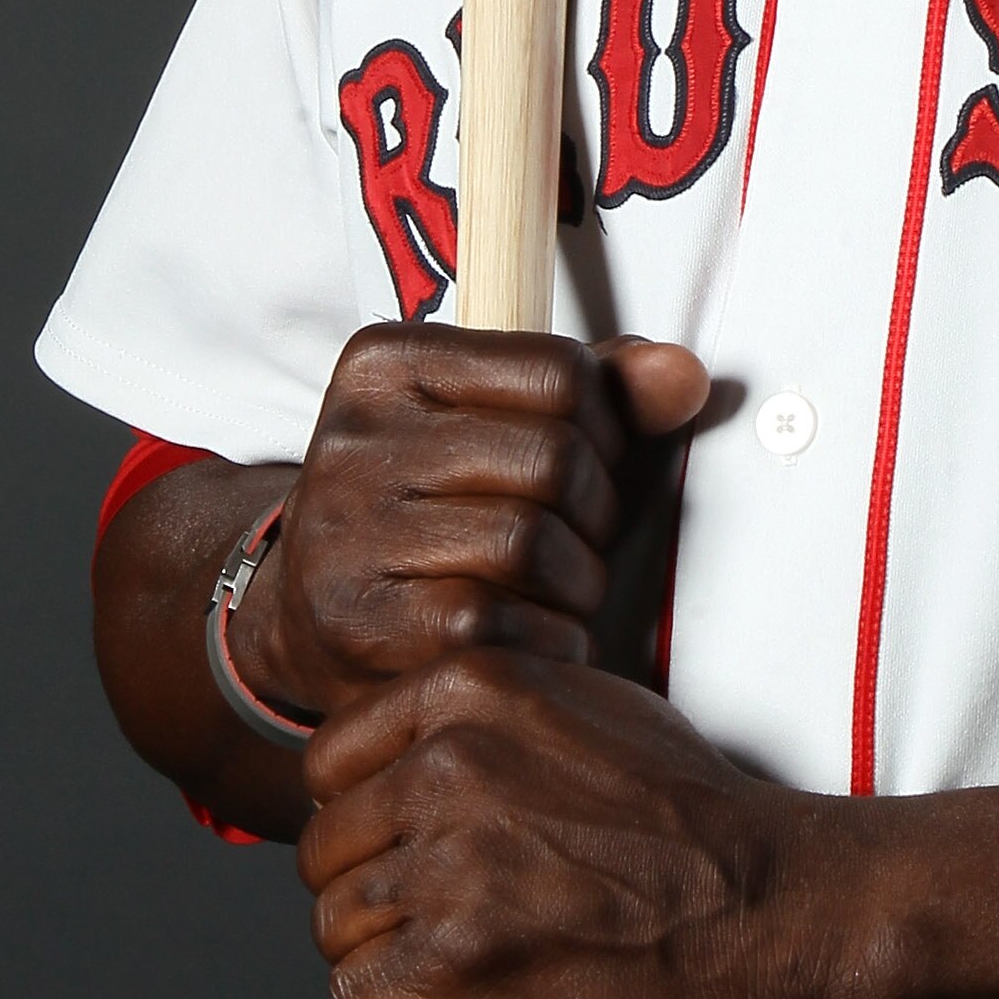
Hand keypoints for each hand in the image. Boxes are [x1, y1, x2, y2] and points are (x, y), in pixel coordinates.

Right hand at [232, 326, 709, 720]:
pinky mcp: (357, 622)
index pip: (561, 371)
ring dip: (577, 580)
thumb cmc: (436, 506)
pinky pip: (499, 622)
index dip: (607, 428)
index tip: (589, 464)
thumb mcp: (505, 424)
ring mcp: (346, 530)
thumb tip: (684, 374)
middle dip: (597, 510)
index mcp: (389, 360)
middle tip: (581, 540)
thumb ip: (601, 390)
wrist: (313, 615)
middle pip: (554, 458)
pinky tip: (534, 635)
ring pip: (530, 541)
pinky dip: (545, 638)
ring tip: (561, 589)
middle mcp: (352, 435)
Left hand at [299, 649, 850, 998]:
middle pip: (327, 851)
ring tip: (443, 983)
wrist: (778, 906)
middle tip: (428, 934)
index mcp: (474, 687)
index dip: (358, 817)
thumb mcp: (595, 711)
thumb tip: (437, 743)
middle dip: (362, 898)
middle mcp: (448, 762)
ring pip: (337, 932)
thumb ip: (507, 713)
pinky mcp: (463, 962)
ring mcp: (452, 863)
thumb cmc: (701, 820)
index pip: (332, 760)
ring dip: (376, 968)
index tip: (400, 855)